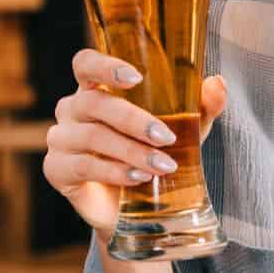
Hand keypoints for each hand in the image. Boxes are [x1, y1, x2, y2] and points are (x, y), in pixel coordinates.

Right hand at [43, 49, 226, 236]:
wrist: (136, 209)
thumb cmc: (154, 155)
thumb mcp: (186, 131)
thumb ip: (202, 107)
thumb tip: (217, 83)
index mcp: (96, 89)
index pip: (85, 63)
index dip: (104, 65)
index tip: (135, 77)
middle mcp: (72, 108)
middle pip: (93, 102)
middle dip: (133, 120)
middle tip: (166, 137)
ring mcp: (60, 139)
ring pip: (90, 136)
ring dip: (130, 151)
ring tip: (160, 166)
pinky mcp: (56, 169)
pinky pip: (82, 166)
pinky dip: (113, 172)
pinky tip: (137, 179)